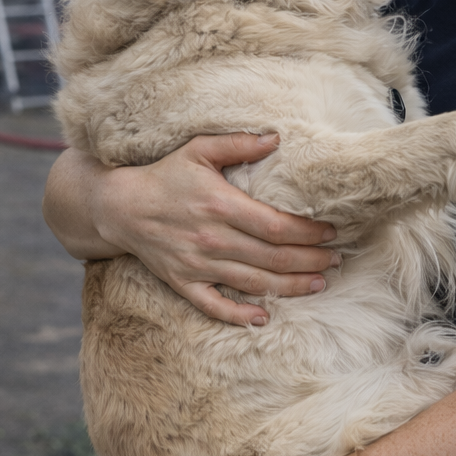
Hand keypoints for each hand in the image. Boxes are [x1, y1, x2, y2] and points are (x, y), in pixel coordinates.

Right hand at [49, 132, 340, 325]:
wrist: (119, 206)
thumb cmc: (165, 175)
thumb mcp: (198, 149)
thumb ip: (238, 144)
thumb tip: (277, 137)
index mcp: (220, 205)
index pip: (276, 226)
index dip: (308, 233)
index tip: (331, 232)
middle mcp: (212, 239)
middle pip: (273, 258)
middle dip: (310, 261)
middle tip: (336, 260)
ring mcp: (197, 265)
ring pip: (254, 284)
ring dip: (291, 287)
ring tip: (320, 284)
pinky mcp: (183, 283)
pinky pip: (214, 306)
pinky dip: (239, 316)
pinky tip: (265, 318)